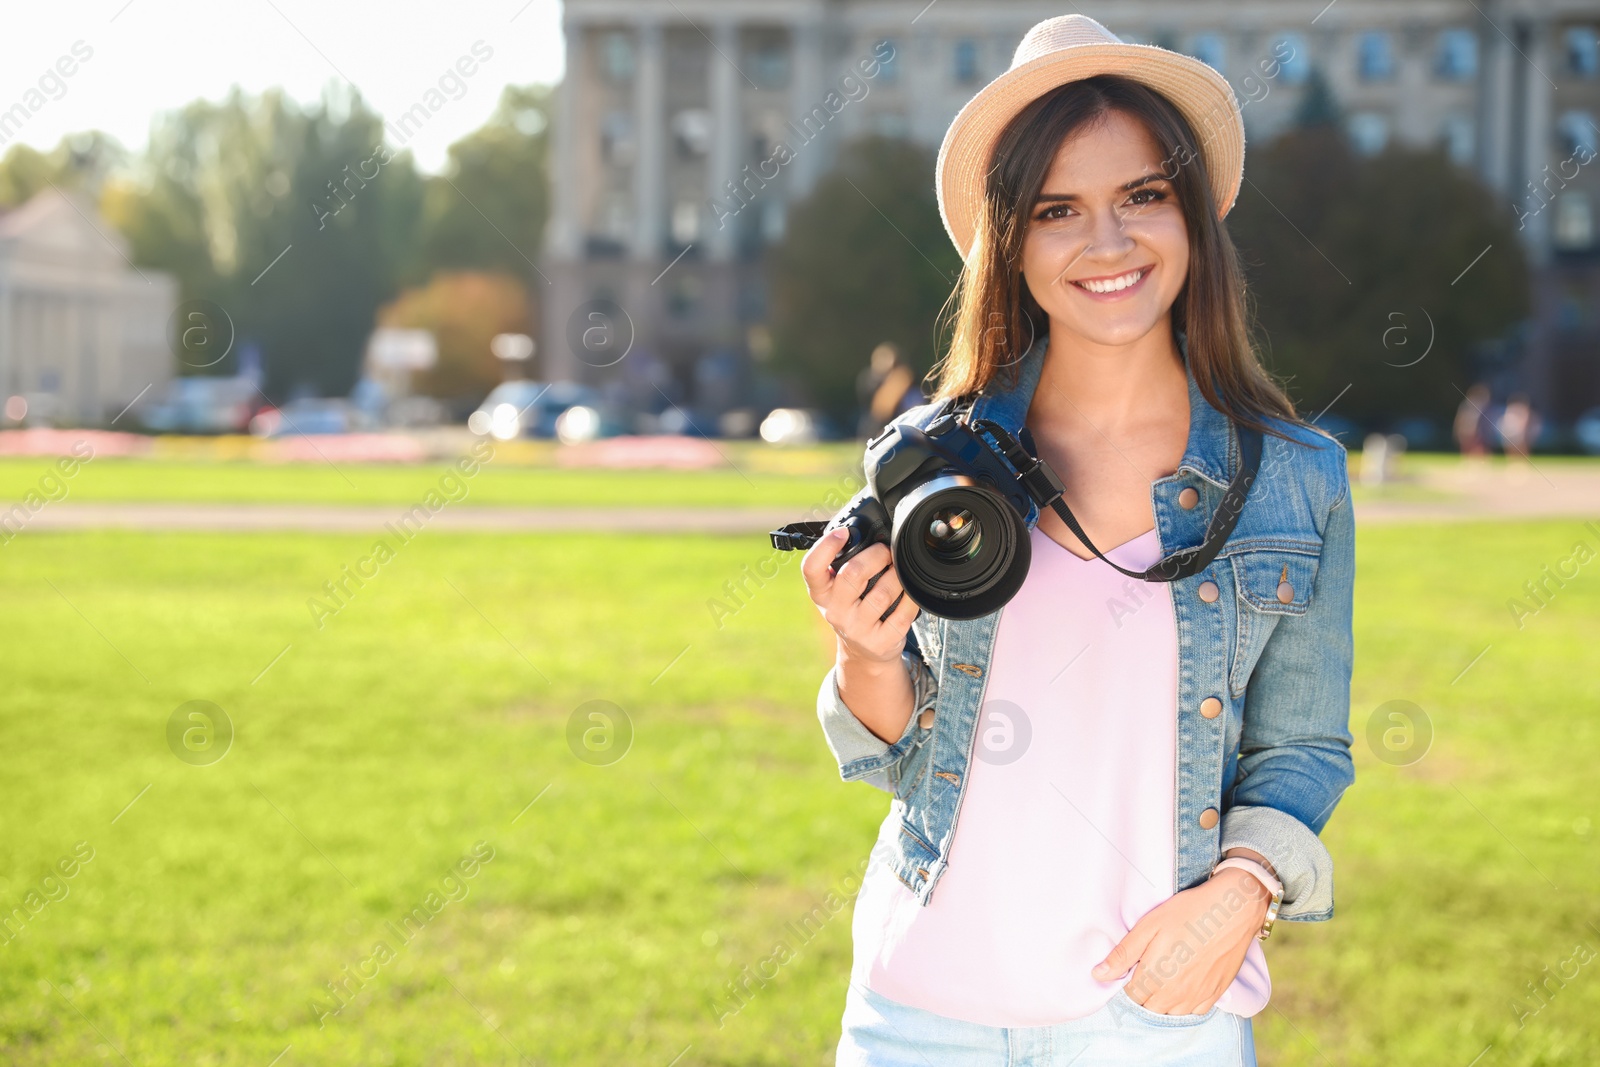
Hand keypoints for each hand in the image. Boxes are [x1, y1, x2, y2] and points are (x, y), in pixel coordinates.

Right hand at [799, 530, 919, 662]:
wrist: (863, 654)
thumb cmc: (852, 611)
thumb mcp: (837, 592)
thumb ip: (842, 566)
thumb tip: (867, 535)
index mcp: (821, 594)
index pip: (811, 568)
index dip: (825, 546)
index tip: (843, 532)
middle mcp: (835, 612)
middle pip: (853, 573)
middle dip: (876, 555)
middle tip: (887, 551)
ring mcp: (857, 629)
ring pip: (883, 593)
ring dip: (896, 576)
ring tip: (898, 571)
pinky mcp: (880, 642)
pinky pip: (902, 612)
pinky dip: (910, 597)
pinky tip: (909, 591)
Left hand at [1090, 868, 1270, 1014]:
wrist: (1234, 911)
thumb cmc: (1188, 913)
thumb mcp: (1149, 926)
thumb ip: (1123, 954)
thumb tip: (1097, 975)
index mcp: (1155, 977)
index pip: (1129, 997)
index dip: (1125, 984)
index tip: (1128, 970)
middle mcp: (1175, 994)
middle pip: (1148, 1008)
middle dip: (1142, 994)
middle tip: (1145, 969)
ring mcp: (1197, 997)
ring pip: (1169, 1014)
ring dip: (1161, 1001)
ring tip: (1163, 975)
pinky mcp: (1214, 995)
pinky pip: (1192, 1012)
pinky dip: (1183, 1003)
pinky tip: (1182, 983)